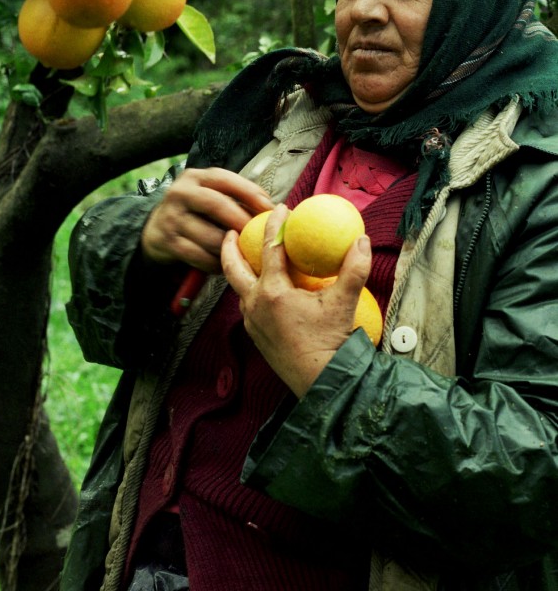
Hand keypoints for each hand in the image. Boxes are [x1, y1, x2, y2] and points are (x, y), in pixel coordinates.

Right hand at [141, 167, 273, 273]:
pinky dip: (216, 263)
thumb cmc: (194, 211)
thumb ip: (235, 198)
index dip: (251, 193)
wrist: (155, 228)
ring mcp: (172, 218)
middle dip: (242, 222)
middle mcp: (181, 193)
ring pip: (211, 236)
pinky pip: (200, 257)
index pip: (226, 180)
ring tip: (245, 252)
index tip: (271, 208)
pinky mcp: (168, 242)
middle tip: (259, 235)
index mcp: (195, 177)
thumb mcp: (208, 194)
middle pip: (217, 205)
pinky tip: (225, 264)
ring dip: (231, 248)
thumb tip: (275, 210)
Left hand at [221, 203, 371, 396]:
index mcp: (273, 292)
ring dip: (239, 272)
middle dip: (229, 248)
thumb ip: (354, 269)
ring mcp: (252, 322)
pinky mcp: (256, 336)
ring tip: (246, 260)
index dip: (275, 225)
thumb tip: (362, 240)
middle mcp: (255, 305)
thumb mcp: (345, 302)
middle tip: (232, 231)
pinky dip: (250, 292)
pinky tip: (263, 291)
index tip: (280, 208)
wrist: (320, 382)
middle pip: (233, 269)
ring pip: (239, 290)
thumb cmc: (330, 342)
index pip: (270, 249)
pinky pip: (247, 306)